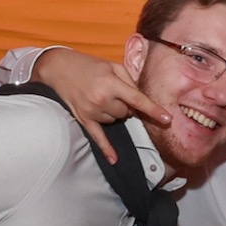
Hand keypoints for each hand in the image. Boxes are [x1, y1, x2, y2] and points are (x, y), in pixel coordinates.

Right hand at [32, 48, 170, 164]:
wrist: (59, 67)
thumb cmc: (89, 65)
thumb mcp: (112, 65)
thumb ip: (128, 81)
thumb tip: (139, 99)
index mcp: (111, 84)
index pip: (137, 99)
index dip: (153, 110)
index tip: (166, 119)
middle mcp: (102, 99)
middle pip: (127, 113)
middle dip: (125, 105)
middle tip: (113, 92)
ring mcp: (93, 111)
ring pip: (116, 121)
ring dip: (114, 113)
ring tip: (101, 98)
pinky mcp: (84, 119)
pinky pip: (98, 137)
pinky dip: (106, 148)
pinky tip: (113, 159)